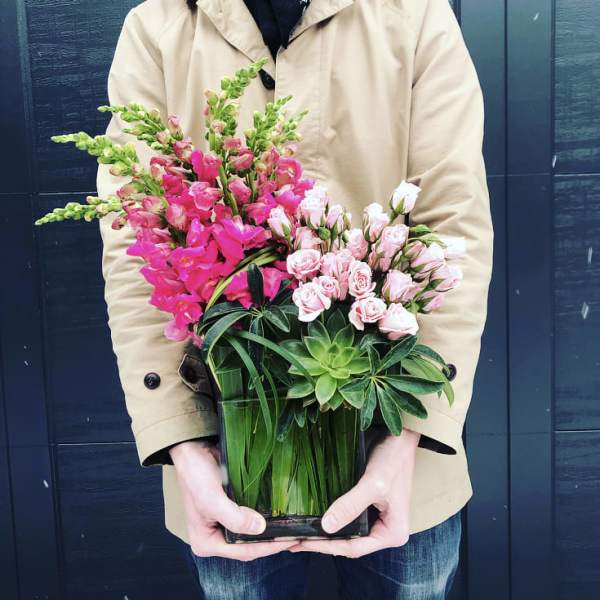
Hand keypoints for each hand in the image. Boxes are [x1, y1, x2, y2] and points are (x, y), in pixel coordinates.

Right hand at [170, 440, 295, 560]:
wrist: (193, 450)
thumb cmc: (196, 475)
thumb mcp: (211, 498)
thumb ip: (234, 517)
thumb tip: (260, 529)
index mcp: (206, 542)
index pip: (242, 551)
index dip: (266, 548)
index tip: (286, 541)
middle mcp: (215, 537)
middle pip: (248, 546)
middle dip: (270, 543)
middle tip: (295, 537)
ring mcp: (224, 524)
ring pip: (251, 535)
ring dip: (270, 533)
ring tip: (292, 530)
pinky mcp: (233, 510)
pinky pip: (251, 520)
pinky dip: (266, 520)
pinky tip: (280, 517)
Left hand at [289, 428, 420, 557]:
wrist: (400, 438)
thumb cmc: (392, 460)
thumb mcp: (372, 484)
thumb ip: (351, 505)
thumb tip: (326, 526)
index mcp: (392, 533)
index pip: (354, 547)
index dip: (327, 547)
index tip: (303, 542)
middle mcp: (386, 531)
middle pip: (350, 542)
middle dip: (323, 543)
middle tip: (295, 542)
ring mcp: (378, 520)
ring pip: (348, 532)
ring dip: (325, 533)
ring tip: (299, 534)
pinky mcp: (369, 507)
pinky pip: (349, 518)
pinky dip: (332, 519)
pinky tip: (314, 518)